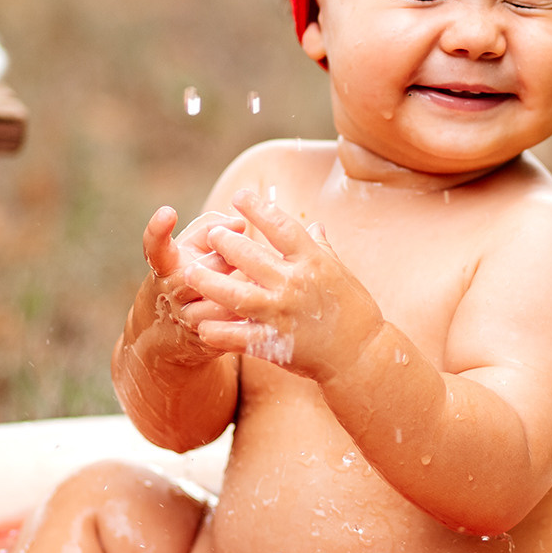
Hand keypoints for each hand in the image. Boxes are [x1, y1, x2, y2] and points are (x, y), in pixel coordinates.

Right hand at [131, 206, 243, 364]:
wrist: (167, 331)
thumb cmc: (188, 271)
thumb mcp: (190, 249)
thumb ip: (211, 227)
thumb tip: (240, 223)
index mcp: (166, 266)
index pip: (156, 247)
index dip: (158, 230)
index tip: (167, 212)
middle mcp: (171, 293)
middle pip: (194, 276)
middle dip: (218, 263)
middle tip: (235, 256)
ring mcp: (186, 319)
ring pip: (216, 307)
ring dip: (238, 293)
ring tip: (255, 280)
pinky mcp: (205, 340)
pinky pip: (231, 330)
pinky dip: (247, 316)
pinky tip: (261, 306)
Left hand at [185, 190, 383, 379]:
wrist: (362, 355)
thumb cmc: (354, 310)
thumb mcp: (340, 272)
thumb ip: (320, 248)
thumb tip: (314, 225)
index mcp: (313, 261)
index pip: (281, 226)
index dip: (258, 209)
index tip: (239, 196)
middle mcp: (294, 283)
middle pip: (250, 256)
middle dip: (225, 242)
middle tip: (210, 234)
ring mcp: (282, 313)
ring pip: (235, 294)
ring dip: (209, 282)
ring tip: (189, 273)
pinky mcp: (274, 342)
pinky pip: (238, 336)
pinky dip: (218, 331)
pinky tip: (201, 324)